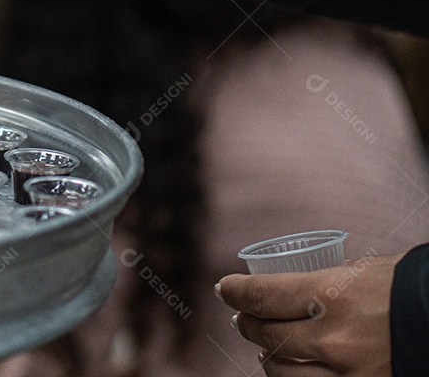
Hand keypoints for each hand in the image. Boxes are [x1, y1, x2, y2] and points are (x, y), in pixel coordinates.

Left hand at [217, 253, 401, 375]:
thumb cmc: (414, 286)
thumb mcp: (367, 271)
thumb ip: (328, 280)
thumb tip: (295, 282)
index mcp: (331, 294)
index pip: (260, 295)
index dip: (236, 292)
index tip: (226, 289)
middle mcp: (333, 337)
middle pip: (265, 334)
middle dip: (247, 324)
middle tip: (242, 317)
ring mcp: (347, 373)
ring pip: (282, 371)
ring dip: (267, 358)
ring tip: (263, 348)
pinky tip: (289, 371)